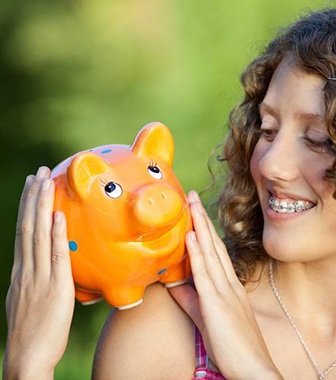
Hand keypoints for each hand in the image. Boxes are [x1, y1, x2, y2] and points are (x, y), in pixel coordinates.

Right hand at [3, 167, 74, 379]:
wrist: (27, 361)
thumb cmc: (34, 336)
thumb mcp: (32, 303)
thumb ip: (41, 283)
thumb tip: (51, 271)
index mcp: (21, 274)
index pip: (23, 233)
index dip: (26, 209)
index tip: (30, 188)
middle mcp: (26, 271)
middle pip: (27, 227)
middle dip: (32, 198)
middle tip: (38, 173)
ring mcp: (38, 279)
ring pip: (37, 235)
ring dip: (41, 207)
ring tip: (45, 182)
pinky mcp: (55, 289)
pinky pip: (54, 257)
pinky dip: (54, 235)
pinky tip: (58, 216)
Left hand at [169, 191, 281, 379]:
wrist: (253, 369)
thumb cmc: (234, 347)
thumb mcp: (207, 317)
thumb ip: (191, 299)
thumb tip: (173, 284)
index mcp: (229, 286)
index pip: (215, 252)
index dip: (205, 230)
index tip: (195, 210)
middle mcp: (229, 283)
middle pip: (214, 245)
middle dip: (202, 218)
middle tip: (191, 194)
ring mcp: (224, 292)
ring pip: (210, 252)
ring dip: (199, 226)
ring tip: (190, 202)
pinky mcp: (217, 304)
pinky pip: (205, 274)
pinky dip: (197, 252)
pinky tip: (191, 235)